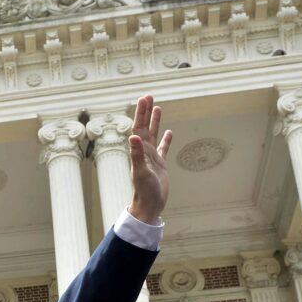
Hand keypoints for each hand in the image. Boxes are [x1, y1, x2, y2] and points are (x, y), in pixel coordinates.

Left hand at [127, 94, 171, 224]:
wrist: (149, 206)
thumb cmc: (144, 191)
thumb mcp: (141, 171)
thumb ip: (136, 154)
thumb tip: (133, 136)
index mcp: (139, 151)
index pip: (139, 127)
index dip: (141, 113)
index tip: (144, 98)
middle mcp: (144, 152)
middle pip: (145, 127)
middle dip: (147, 112)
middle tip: (149, 96)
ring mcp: (152, 158)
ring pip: (154, 135)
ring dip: (155, 121)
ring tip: (158, 107)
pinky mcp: (160, 165)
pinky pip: (163, 149)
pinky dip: (166, 140)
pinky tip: (168, 132)